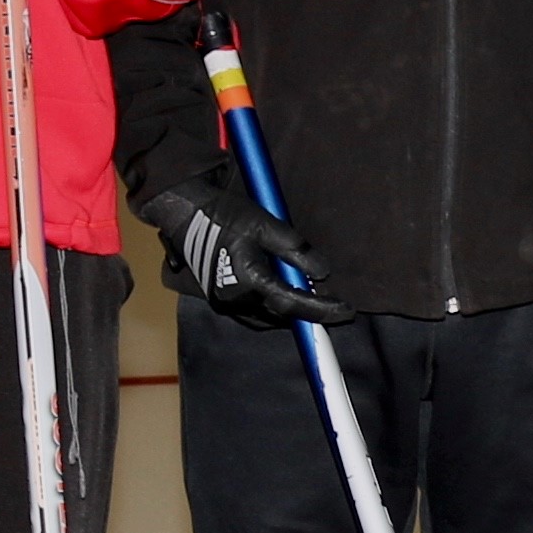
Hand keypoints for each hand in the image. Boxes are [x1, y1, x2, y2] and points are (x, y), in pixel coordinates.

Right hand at [137, 180, 320, 326]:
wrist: (185, 214)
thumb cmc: (225, 215)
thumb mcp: (265, 224)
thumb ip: (295, 249)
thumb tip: (323, 273)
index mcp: (249, 281)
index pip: (294, 304)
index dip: (323, 309)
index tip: (347, 311)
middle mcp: (236, 299)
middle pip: (281, 317)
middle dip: (308, 313)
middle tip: (332, 303)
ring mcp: (224, 302)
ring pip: (267, 318)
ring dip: (290, 312)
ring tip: (310, 299)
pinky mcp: (219, 299)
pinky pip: (253, 313)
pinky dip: (272, 309)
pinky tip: (283, 296)